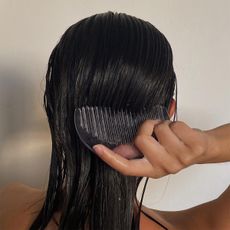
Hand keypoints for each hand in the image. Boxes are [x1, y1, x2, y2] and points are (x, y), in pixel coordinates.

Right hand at [92, 120, 216, 177]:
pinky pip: (175, 125)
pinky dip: (177, 123)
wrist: (203, 149)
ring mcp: (180, 159)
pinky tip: (183, 133)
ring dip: (164, 125)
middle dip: (148, 127)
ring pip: (160, 128)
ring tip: (172, 133)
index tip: (97, 148)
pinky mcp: (193, 148)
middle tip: (157, 131)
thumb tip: (118, 150)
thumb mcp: (154, 153)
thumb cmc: (175, 148)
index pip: (127, 167)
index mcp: (152, 169)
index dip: (111, 158)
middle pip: (141, 139)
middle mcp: (164, 167)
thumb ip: (136, 152)